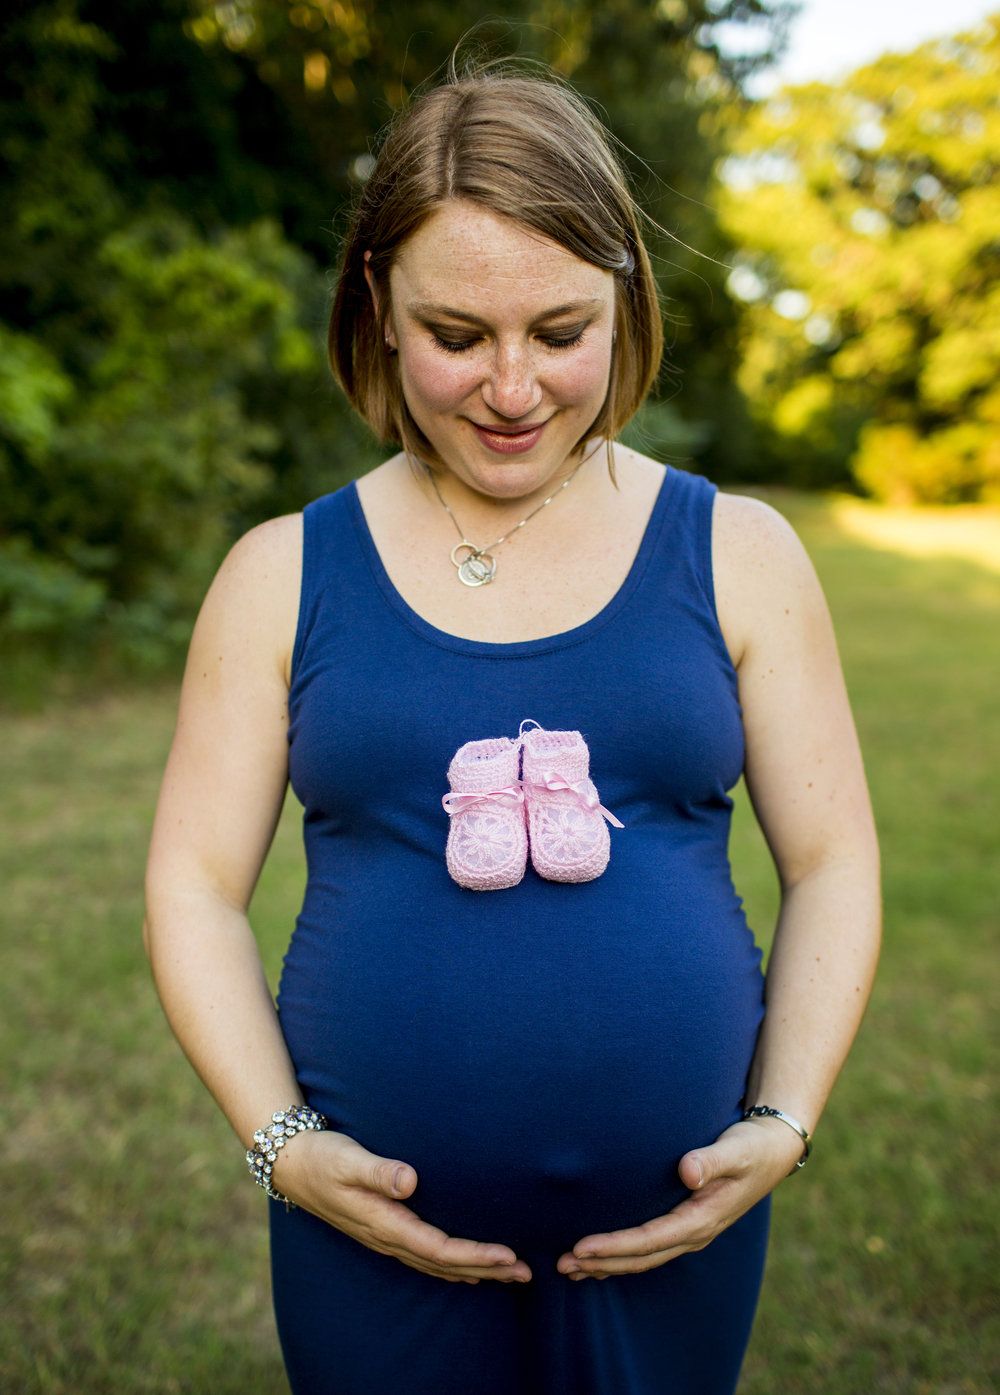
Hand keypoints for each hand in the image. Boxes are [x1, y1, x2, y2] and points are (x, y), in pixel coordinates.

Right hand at [273, 1129, 532, 1284]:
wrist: (293, 1165)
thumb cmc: (324, 1156)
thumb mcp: (348, 1158)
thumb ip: (378, 1170)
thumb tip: (409, 1181)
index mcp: (384, 1222)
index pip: (438, 1248)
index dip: (474, 1254)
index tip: (508, 1254)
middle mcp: (387, 1236)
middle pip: (444, 1264)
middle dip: (485, 1269)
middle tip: (526, 1272)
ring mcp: (385, 1237)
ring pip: (436, 1264)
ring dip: (473, 1270)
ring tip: (509, 1274)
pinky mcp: (384, 1229)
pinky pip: (424, 1258)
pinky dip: (450, 1266)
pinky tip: (467, 1271)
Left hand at [556, 1116, 804, 1279]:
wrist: (773, 1151)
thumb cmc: (751, 1147)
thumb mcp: (736, 1150)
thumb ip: (712, 1159)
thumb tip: (688, 1170)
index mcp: (702, 1219)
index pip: (649, 1240)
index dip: (614, 1246)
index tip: (581, 1247)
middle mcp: (694, 1233)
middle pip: (641, 1257)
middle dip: (601, 1263)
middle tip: (562, 1264)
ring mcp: (690, 1232)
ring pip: (642, 1258)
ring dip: (607, 1265)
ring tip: (569, 1269)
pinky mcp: (685, 1225)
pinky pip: (649, 1248)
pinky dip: (621, 1256)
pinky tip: (598, 1259)